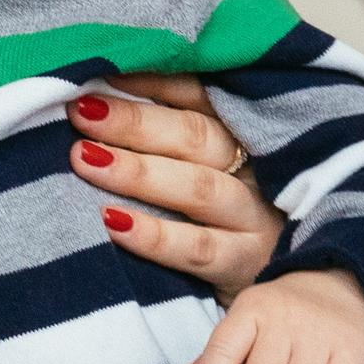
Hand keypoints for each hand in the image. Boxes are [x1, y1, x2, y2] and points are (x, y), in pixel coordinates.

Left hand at [69, 73, 283, 300]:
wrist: (283, 290)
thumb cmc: (226, 219)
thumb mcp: (213, 167)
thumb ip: (173, 137)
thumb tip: (97, 102)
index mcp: (245, 135)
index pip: (199, 96)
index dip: (151, 82)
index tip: (101, 73)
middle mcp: (256, 170)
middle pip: (196, 137)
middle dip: (134, 122)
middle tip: (81, 112)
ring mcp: (254, 219)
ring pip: (197, 187)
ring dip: (138, 171)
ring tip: (84, 158)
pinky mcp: (245, 265)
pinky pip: (198, 248)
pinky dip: (154, 235)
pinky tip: (112, 222)